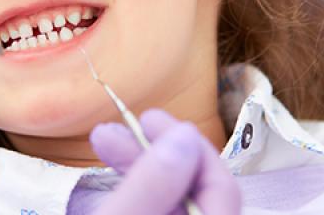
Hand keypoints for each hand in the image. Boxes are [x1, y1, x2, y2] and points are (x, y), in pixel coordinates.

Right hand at [90, 109, 240, 213]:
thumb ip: (153, 183)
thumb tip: (184, 133)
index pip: (221, 187)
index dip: (189, 147)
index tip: (150, 119)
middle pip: (193, 187)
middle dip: (155, 151)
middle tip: (119, 128)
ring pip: (170, 194)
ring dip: (137, 164)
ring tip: (102, 140)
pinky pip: (154, 204)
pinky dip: (134, 186)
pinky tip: (107, 171)